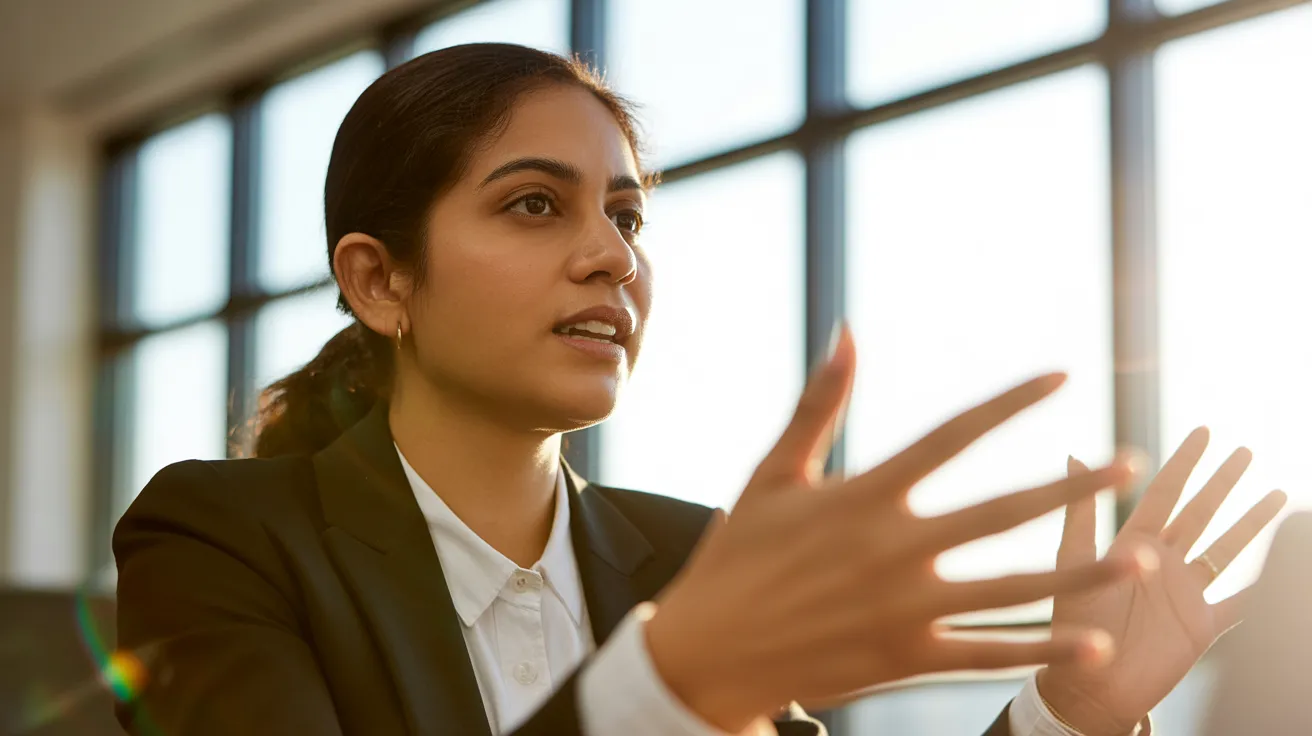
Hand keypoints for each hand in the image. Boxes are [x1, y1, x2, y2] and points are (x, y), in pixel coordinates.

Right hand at [645, 326, 1147, 731]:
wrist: (708, 651)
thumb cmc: (737, 555)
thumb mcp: (773, 473)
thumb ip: (818, 404)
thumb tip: (847, 332)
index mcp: (864, 496)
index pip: (952, 436)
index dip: (1010, 403)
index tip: (1061, 377)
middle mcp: (894, 549)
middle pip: (1003, 510)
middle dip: (1073, 485)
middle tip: (1131, 462)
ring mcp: (905, 609)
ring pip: (1013, 588)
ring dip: (1082, 571)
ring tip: (1140, 555)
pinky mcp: (906, 659)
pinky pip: (987, 654)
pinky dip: (1040, 647)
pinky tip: (1090, 637)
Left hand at [1039, 429, 1287, 734]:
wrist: (1089, 686)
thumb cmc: (1072, 625)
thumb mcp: (1074, 564)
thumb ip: (1080, 513)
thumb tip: (1075, 455)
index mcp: (1131, 544)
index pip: (1163, 493)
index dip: (1184, 463)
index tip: (1204, 432)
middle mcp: (1161, 562)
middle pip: (1200, 512)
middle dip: (1222, 482)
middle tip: (1244, 450)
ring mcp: (1184, 592)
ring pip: (1226, 548)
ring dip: (1251, 523)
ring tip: (1277, 494)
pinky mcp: (1203, 626)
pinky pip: (1244, 601)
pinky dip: (1268, 586)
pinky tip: (1288, 566)